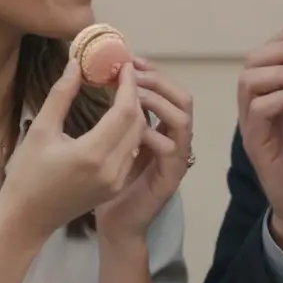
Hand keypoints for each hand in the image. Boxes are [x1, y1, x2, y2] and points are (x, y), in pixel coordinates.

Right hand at [0, 60, 149, 242]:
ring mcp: (117, 180)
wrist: (27, 220)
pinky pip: (131, 151)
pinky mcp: (116, 186)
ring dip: (134, 113)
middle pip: (137, 123)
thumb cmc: (27, 174)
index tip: (125, 65)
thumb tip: (76, 64)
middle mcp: (112, 169)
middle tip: (124, 74)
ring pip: (137, 137)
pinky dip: (130, 130)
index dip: (128, 85)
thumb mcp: (40, 130)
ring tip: (122, 91)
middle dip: (134, 96)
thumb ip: (61, 95)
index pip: (125, 111)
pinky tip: (118, 116)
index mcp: (92, 154)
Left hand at [95, 57, 193, 243]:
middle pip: (181, 96)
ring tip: (133, 95)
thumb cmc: (104, 184)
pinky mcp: (172, 176)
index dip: (149, 71)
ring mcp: (175, 157)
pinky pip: (175, 148)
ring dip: (160, 100)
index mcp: (158, 127)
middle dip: (157, 79)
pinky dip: (157, 133)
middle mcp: (171, 138)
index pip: (164, 89)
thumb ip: (110, 113)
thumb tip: (99, 79)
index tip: (126, 59)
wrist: (112, 223)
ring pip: (183, 116)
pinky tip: (136, 129)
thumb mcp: (103, 139)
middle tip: (131, 72)